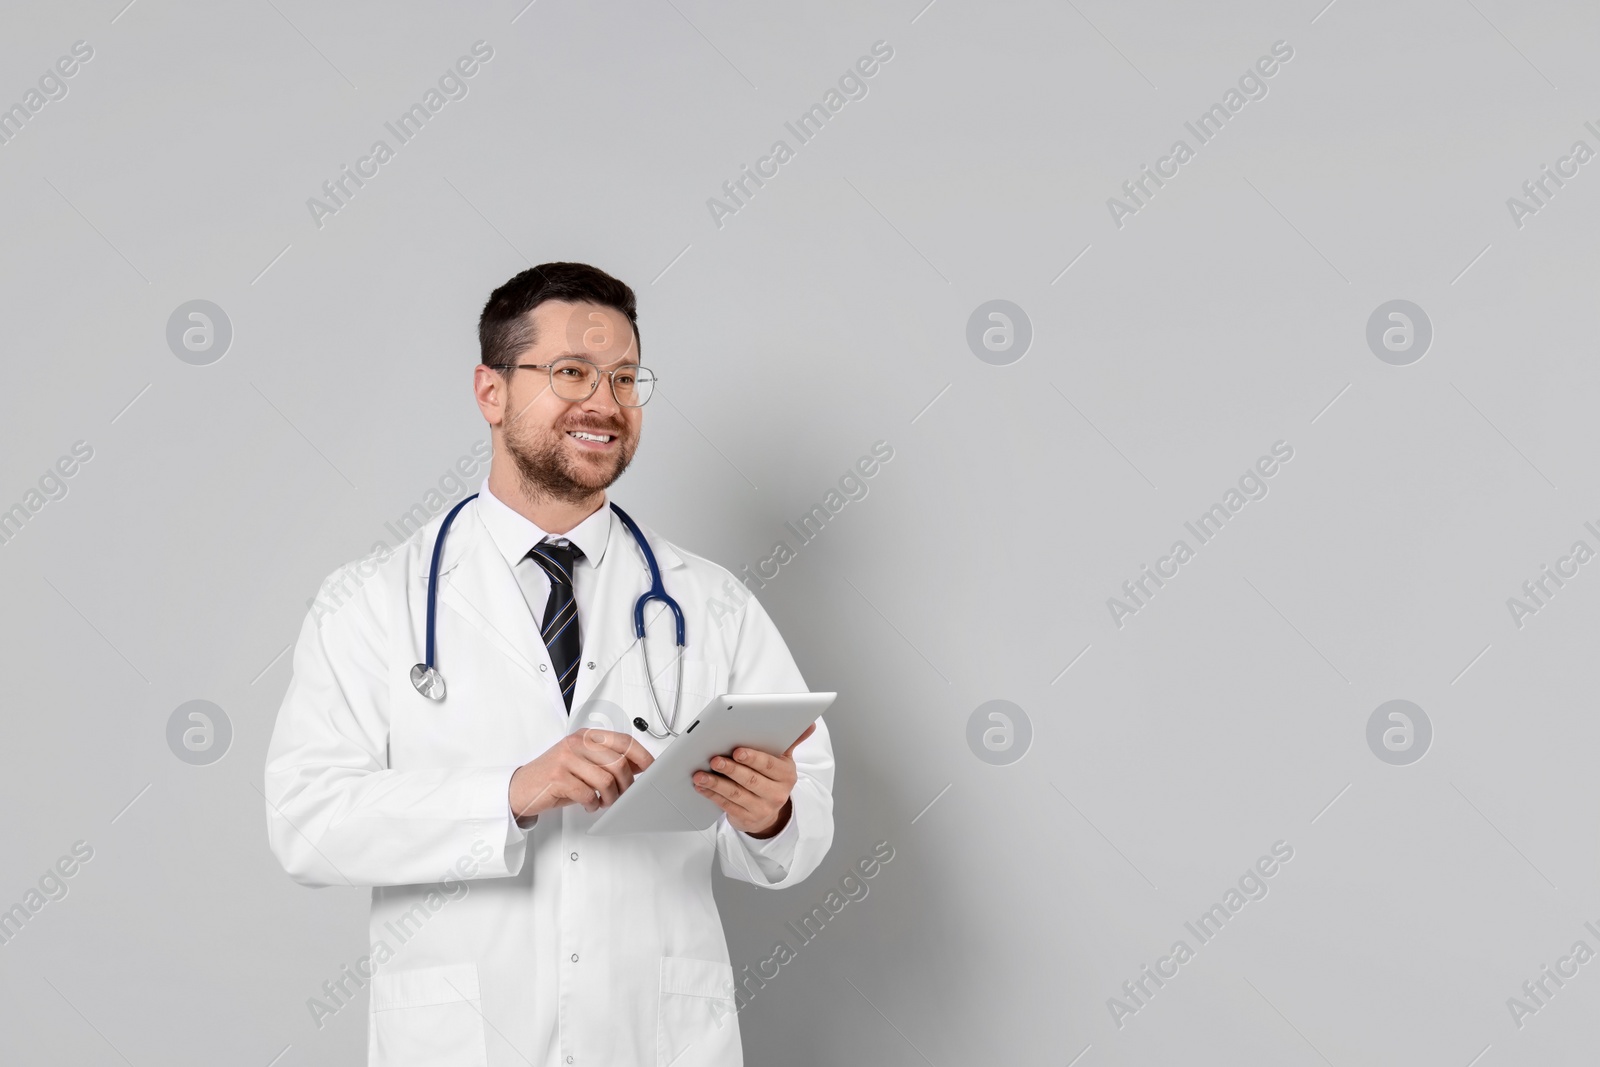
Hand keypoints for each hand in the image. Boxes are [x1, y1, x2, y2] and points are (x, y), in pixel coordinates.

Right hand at [509, 729, 653, 819]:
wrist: (520, 788)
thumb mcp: (584, 763)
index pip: (623, 740)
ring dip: (610, 797)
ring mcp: (566, 758)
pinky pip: (587, 793)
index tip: (652, 769)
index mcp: (586, 736)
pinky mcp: (557, 777)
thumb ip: (608, 761)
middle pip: (618, 762)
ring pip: (605, 779)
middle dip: (626, 784)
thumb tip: (640, 765)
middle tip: (621, 795)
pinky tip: (589, 804)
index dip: (642, 755)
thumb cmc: (555, 776)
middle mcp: (576, 743)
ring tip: (604, 801)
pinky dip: (593, 804)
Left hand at [694, 723, 814, 837]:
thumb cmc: (772, 779)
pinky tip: (701, 787)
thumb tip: (810, 724)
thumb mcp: (783, 760)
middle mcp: (777, 793)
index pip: (769, 765)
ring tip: (700, 775)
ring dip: (716, 784)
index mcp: (786, 775)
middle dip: (731, 769)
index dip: (753, 758)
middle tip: (715, 760)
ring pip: (736, 794)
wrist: (770, 813)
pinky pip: (727, 806)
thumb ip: (791, 740)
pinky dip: (712, 795)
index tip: (737, 751)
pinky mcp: (747, 819)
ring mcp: (762, 808)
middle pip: (751, 780)